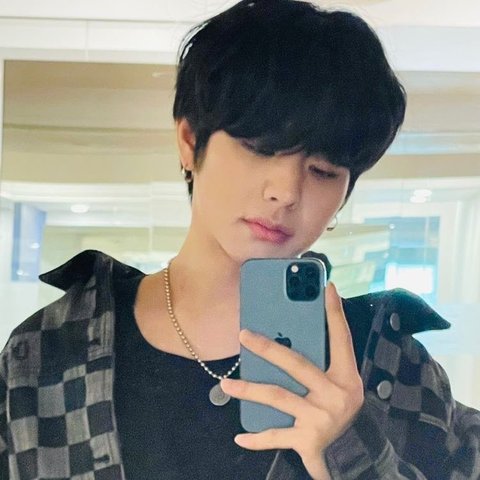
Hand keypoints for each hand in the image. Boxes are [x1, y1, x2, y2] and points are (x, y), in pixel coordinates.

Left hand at [220, 282, 363, 479]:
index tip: (327, 287)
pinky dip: (256, 438)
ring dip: (249, 391)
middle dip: (268, 348)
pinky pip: (276, 437)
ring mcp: (320, 418)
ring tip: (225, 385)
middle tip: (243, 335)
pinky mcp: (307, 441)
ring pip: (278, 397)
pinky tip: (239, 436)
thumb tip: (293, 332)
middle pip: (297, 364)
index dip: (335, 314)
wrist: (352, 454)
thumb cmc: (340, 409)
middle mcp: (335, 395)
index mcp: (345, 377)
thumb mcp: (340, 384)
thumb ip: (321, 362)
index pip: (341, 339)